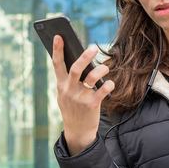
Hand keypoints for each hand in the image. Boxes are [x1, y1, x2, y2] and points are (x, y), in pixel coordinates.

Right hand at [52, 35, 114, 154]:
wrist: (77, 131)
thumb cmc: (72, 108)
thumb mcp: (64, 94)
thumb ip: (68, 80)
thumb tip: (77, 60)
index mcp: (61, 85)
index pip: (57, 64)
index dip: (57, 49)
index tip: (58, 36)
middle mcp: (69, 90)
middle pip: (76, 69)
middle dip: (84, 57)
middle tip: (93, 48)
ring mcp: (80, 98)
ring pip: (91, 78)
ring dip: (101, 70)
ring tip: (105, 68)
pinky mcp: (92, 104)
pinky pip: (103, 90)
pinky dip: (109, 84)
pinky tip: (111, 84)